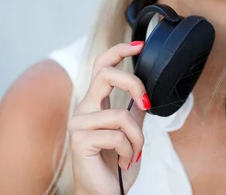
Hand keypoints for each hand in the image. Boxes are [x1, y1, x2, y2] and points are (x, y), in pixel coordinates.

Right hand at [69, 41, 149, 194]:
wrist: (105, 194)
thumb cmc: (114, 166)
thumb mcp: (132, 133)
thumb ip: (135, 112)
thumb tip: (145, 93)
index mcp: (95, 104)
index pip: (101, 67)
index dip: (119, 51)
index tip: (139, 45)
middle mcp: (84, 109)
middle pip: (107, 74)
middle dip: (134, 85)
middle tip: (145, 103)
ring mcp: (79, 123)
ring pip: (122, 114)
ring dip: (137, 137)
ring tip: (133, 152)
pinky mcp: (80, 140)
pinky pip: (117, 134)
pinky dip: (128, 150)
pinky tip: (123, 162)